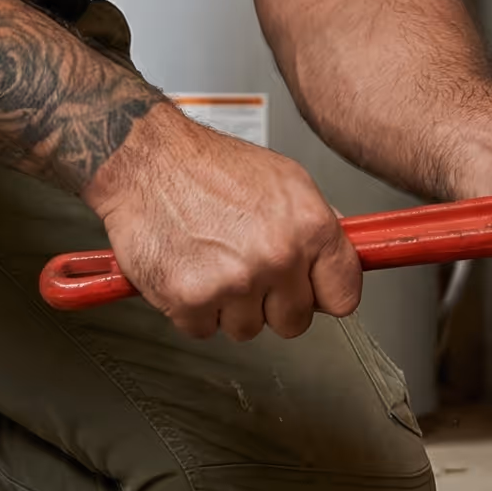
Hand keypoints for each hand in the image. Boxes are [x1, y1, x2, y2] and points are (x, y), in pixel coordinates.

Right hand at [82, 104, 360, 340]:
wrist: (148, 160)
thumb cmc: (210, 166)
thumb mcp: (284, 180)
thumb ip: (315, 226)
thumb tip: (336, 260)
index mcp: (309, 226)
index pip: (343, 294)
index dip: (323, 294)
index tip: (310, 290)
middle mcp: (277, 256)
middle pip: (294, 321)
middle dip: (272, 302)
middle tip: (247, 267)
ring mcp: (234, 281)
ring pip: (247, 329)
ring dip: (229, 307)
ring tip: (213, 261)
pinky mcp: (191, 299)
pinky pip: (203, 330)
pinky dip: (192, 308)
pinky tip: (189, 270)